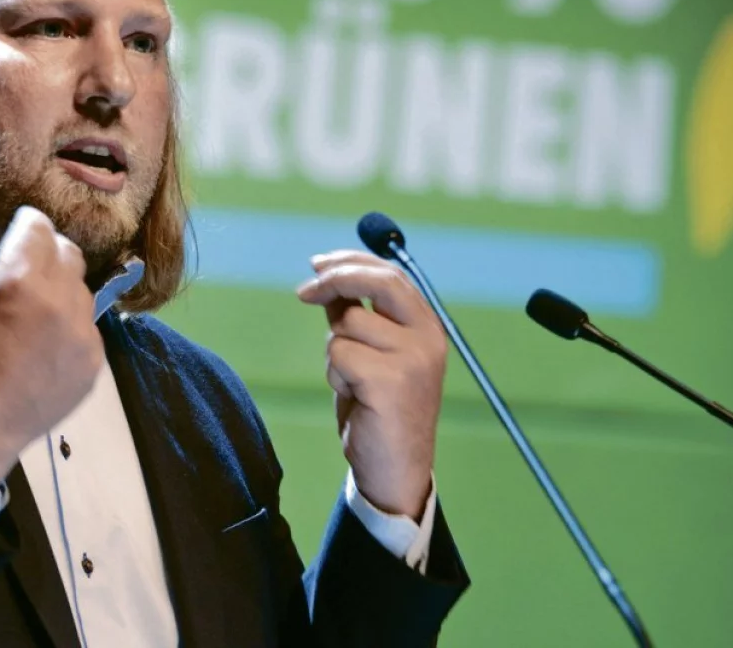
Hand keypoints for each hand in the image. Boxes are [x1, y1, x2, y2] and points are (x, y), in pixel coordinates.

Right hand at [0, 206, 102, 481]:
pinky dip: (70, 332)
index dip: (27, 228)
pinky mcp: (95, 359)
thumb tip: (22, 253)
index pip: (38, 225)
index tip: (22, 235)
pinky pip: (87, 329)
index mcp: (19, 277)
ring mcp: (83, 330)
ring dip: (62, 295)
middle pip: (69, 252)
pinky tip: (47, 353)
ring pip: (82, 291)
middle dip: (49, 255)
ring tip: (37, 322)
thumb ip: (2, 269)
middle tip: (33, 272)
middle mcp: (59, 297)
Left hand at [297, 250, 447, 520]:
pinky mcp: (390, 381)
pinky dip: (335, 374)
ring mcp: (412, 359)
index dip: (352, 261)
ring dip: (334, 350)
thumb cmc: (379, 411)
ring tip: (351, 382)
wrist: (395, 470)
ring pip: (347, 324)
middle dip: (335, 279)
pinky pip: (340, 354)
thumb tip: (329, 282)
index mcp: (428, 328)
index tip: (318, 264)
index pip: (392, 275)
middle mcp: (427, 338)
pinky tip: (354, 398)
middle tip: (304, 291)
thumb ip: (358, 317)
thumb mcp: (372, 356)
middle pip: (378, 282)